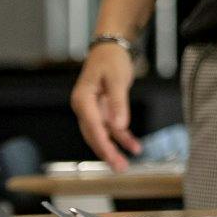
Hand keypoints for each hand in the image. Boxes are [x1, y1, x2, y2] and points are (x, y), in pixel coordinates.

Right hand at [70, 42, 142, 170]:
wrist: (111, 48)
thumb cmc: (111, 60)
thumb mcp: (116, 79)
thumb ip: (118, 103)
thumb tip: (119, 126)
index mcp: (82, 99)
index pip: (92, 126)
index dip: (102, 143)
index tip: (112, 156)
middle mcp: (85, 107)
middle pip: (94, 134)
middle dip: (106, 152)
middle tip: (119, 168)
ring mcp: (94, 110)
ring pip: (103, 134)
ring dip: (114, 149)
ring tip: (124, 165)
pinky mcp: (104, 110)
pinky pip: (112, 128)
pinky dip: (123, 137)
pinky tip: (134, 147)